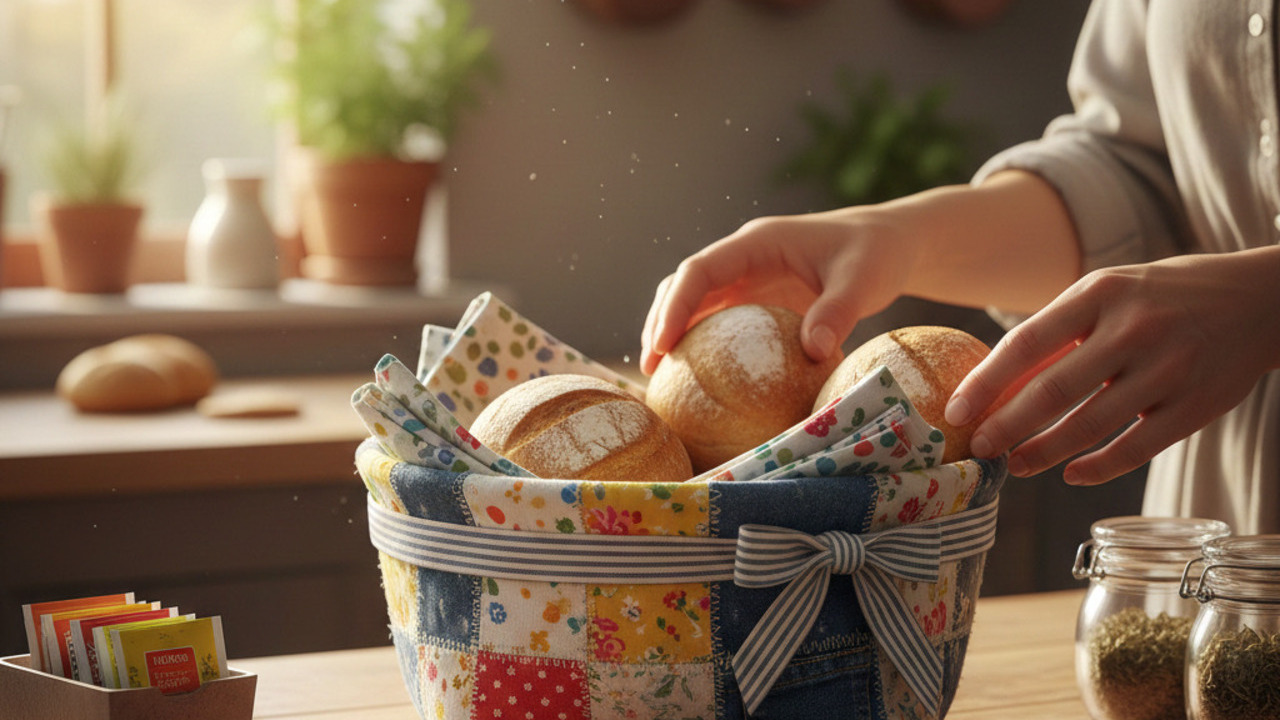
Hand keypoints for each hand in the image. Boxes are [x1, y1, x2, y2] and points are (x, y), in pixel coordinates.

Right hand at [640, 172, 1081, 375]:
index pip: (700, 270)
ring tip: (662, 381)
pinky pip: (719, 322)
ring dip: (673, 335)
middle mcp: (743, 257)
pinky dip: (702, 346)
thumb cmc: (877, 255)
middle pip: (684, 287)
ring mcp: (747, 278)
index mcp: (758, 242)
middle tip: (651, 371)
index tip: (663, 344)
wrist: (890, 245)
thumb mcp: (864, 280)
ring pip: (694, 304)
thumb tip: (814, 352)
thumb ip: (838, 312)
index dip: (675, 305)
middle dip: (660, 324)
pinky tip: (699, 382)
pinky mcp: (757, 299)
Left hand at [945, 247, 1279, 484]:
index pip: (1026, 344)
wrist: (1262, 300)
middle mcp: (1133, 330)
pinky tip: (1071, 474)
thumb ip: (1060, 330)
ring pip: (1089, 426)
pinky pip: (1135, 448)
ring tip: (1014, 465)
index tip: (955, 412)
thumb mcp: (1109, 291)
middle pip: (1052, 391)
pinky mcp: (1195, 407)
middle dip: (1006, 427)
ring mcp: (1168, 370)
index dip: (985, 383)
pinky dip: (1097, 467)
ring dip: (1043, 452)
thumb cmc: (1163, 297)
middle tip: (979, 449)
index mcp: (1100, 293)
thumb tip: (996, 380)